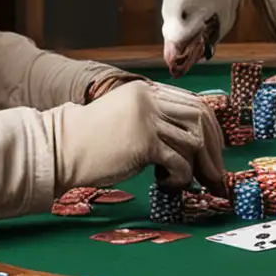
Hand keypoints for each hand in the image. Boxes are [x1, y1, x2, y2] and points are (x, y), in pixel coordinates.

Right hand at [49, 79, 224, 193]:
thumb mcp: (125, 119)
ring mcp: (147, 119)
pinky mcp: (143, 142)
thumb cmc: (90, 142)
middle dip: (213, 150)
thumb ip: (153, 120)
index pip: (193, 103)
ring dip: (196, 167)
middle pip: (200, 118)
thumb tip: (189, 143)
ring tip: (185, 182)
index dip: (210, 129)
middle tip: (216, 177)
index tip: (215, 153)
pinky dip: (180, 177)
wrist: (59, 149)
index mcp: (147, 91)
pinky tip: (165, 184)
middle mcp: (150, 100)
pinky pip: (179, 161)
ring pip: (193, 140)